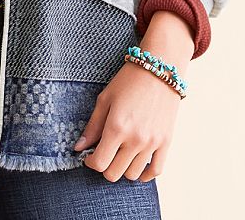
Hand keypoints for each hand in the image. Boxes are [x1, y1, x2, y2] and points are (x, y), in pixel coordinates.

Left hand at [73, 60, 181, 182]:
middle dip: (104, 167)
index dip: (90, 162)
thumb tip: (78, 148)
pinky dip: (144, 174)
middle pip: (114, 173)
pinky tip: (136, 165)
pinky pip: (156, 171)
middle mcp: (135, 139)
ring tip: (119, 154)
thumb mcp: (105, 99)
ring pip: (133, 175)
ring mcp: (152, 143)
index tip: (89, 156)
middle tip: (103, 154)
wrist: (159, 70)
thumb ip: (92, 126)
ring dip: (122, 169)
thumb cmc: (128, 81)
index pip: (100, 163)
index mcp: (117, 127)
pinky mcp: (166, 142)